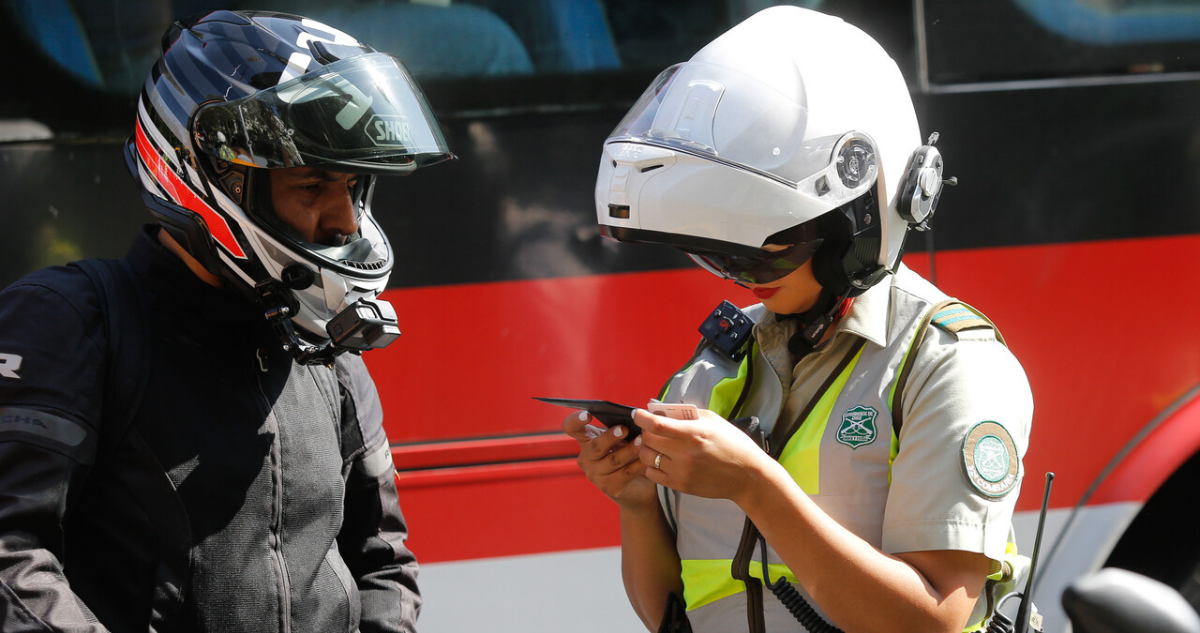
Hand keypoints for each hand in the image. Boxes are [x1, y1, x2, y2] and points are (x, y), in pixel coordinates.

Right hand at [562, 411, 658, 510]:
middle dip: (610, 437)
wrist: (637, 485)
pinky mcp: (609, 488)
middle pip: (595, 446)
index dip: (575, 421)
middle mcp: (586, 458)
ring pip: (613, 460)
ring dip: (629, 450)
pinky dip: (638, 464)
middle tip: (624, 428)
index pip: (571, 428)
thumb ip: (624, 424)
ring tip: (641, 441)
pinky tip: (647, 459)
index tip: (588, 414)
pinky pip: (625, 473)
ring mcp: (595, 475)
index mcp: (586, 440)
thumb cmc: (627, 453)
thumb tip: (639, 414)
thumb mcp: (622, 437)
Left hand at [634, 408, 773, 502]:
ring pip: (646, 457)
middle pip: (647, 440)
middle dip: (646, 432)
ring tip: (657, 445)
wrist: (747, 476)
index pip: (657, 425)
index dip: (642, 417)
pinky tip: (663, 460)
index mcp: (694, 433)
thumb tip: (663, 410)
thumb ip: (687, 415)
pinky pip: (652, 474)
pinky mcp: (680, 485)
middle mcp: (685, 453)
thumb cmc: (732, 444)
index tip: (637, 413)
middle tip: (651, 429)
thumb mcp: (713, 421)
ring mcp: (681, 471)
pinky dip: (652, 465)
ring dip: (647, 448)